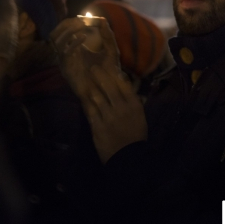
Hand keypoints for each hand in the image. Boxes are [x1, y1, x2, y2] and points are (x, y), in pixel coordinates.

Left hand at [50, 18, 146, 162]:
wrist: (128, 157)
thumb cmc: (136, 136)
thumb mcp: (139, 117)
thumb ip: (132, 102)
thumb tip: (125, 86)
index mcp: (134, 105)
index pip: (123, 85)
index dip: (113, 74)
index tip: (107, 66)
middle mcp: (121, 108)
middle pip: (108, 87)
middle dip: (99, 76)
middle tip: (92, 68)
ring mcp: (108, 117)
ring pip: (97, 97)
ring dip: (91, 87)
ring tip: (87, 81)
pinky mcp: (97, 126)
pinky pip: (91, 110)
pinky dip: (87, 102)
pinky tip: (84, 96)